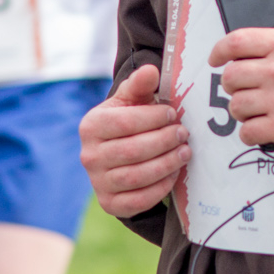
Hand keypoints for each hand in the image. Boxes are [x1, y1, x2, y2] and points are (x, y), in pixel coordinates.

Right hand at [79, 65, 190, 217]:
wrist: (118, 154)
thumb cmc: (129, 121)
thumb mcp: (132, 100)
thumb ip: (140, 85)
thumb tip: (151, 70)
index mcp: (91, 126)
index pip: (125, 123)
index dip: (154, 119)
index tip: (173, 114)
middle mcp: (89, 155)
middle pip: (133, 151)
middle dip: (164, 141)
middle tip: (184, 134)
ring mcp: (97, 182)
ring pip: (136, 176)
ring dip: (166, 164)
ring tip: (184, 152)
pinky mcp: (109, 203)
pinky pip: (138, 201)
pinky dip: (160, 187)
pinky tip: (174, 173)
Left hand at [209, 0, 273, 151]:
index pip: (235, 41)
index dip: (218, 51)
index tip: (216, 58)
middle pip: (230, 76)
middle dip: (232, 82)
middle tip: (242, 86)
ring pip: (236, 105)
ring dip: (241, 108)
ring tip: (253, 108)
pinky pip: (248, 132)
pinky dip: (250, 132)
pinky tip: (262, 127)